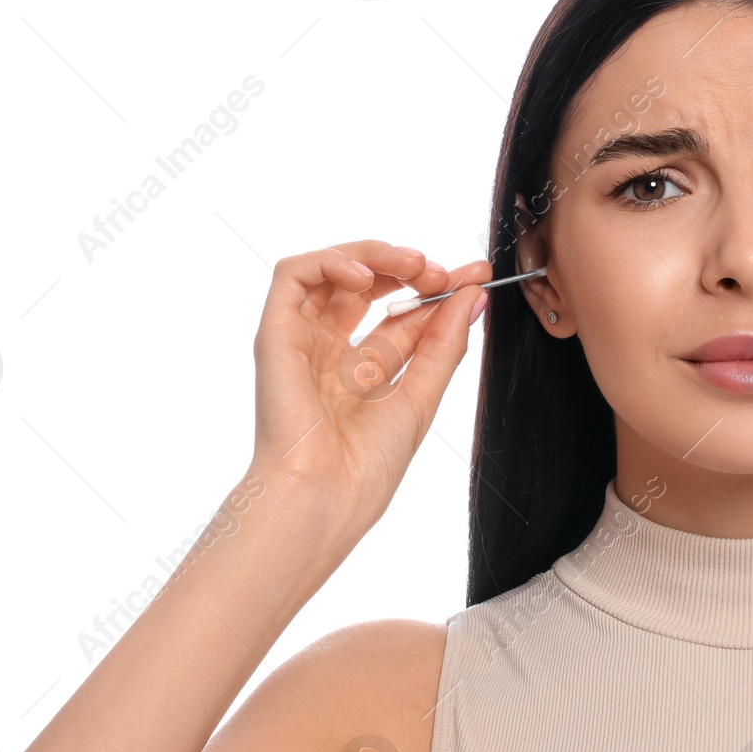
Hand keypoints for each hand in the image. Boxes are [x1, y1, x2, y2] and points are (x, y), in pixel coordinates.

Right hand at [248, 240, 491, 531]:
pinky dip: (331, 261)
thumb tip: (471, 297)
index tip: (476, 277)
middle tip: (443, 275)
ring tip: (413, 266)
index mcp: (365, 374)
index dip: (440, 292)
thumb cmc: (365, 468)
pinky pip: (293, 275)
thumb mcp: (421, 398)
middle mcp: (332, 354)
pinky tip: (366, 276)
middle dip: (412, 269)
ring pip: (332, 270)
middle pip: (371, 288)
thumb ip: (443, 346)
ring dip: (376, 256)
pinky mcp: (276, 334)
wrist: (325, 496)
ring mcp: (303, 341)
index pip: (404, 316)